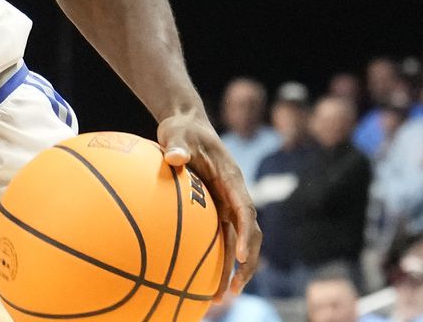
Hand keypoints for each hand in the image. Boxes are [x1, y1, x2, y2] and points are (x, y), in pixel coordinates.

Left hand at [157, 113, 261, 296]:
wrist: (185, 124)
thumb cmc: (182, 128)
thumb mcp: (177, 132)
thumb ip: (176, 144)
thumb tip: (173, 157)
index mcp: (231, 178)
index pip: (245, 210)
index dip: (247, 234)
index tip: (239, 257)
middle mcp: (233, 194)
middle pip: (248, 233)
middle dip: (245, 264)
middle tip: (233, 290)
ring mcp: (225, 203)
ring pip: (235, 241)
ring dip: (231, 269)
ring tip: (218, 298)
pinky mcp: (214, 208)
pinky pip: (218, 236)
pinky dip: (214, 258)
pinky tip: (198, 279)